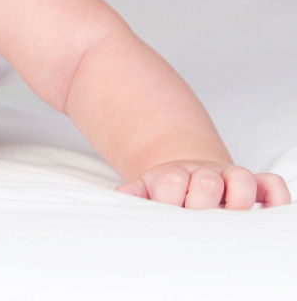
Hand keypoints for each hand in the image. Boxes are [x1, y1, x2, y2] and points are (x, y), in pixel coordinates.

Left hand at [116, 160, 290, 208]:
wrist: (186, 176)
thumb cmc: (165, 191)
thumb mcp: (144, 191)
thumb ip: (134, 194)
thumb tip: (122, 198)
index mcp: (172, 177)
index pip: (170, 182)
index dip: (168, 197)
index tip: (166, 212)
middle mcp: (203, 174)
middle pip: (207, 182)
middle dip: (202, 202)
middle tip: (196, 221)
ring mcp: (228, 177)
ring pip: (241, 179)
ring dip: (238, 198)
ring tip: (230, 217)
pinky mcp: (254, 185)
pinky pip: (272, 183)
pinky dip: (275, 197)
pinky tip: (266, 212)